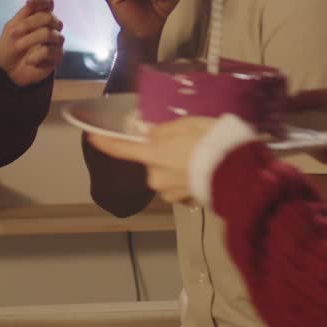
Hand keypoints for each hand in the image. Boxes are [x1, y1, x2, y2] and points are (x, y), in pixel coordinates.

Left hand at [0, 0, 64, 86]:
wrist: (8, 70)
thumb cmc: (10, 46)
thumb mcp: (11, 27)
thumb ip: (24, 13)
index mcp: (40, 16)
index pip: (48, 3)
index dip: (41, 1)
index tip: (28, 3)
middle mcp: (51, 27)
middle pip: (48, 17)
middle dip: (28, 24)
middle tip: (12, 33)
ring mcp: (56, 42)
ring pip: (49, 34)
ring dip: (30, 39)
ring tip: (18, 47)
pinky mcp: (57, 56)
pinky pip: (49, 51)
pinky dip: (35, 56)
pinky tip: (29, 60)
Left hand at [87, 117, 216, 203]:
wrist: (236, 172)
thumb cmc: (211, 142)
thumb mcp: (186, 124)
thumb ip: (163, 130)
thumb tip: (150, 135)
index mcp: (153, 155)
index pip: (122, 149)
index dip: (105, 143)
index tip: (91, 137)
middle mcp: (155, 177)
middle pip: (152, 161)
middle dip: (163, 154)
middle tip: (187, 143)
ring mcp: (169, 192)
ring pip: (166, 174)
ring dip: (177, 167)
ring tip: (201, 158)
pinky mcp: (184, 201)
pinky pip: (179, 186)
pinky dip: (187, 178)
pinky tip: (204, 172)